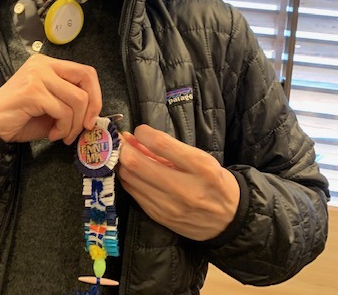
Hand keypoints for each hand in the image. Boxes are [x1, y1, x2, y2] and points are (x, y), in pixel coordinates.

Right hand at [0, 53, 101, 143]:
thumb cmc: (19, 117)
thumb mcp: (50, 106)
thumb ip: (69, 102)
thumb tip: (94, 113)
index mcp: (47, 64)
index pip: (85, 71)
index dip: (96, 94)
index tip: (91, 116)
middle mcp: (43, 65)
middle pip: (86, 79)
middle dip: (92, 107)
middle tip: (84, 127)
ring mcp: (37, 76)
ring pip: (77, 99)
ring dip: (74, 124)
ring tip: (62, 135)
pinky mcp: (33, 91)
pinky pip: (63, 111)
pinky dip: (63, 128)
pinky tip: (53, 134)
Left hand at [116, 125, 239, 240]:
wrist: (228, 220)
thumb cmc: (213, 182)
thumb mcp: (201, 159)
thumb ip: (169, 148)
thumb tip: (136, 136)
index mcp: (201, 168)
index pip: (161, 144)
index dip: (143, 133)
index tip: (140, 131)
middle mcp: (184, 189)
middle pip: (136, 163)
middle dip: (123, 148)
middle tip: (122, 141)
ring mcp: (169, 206)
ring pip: (129, 178)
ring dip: (122, 163)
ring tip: (126, 155)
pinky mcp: (158, 216)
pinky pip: (132, 192)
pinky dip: (129, 178)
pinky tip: (134, 172)